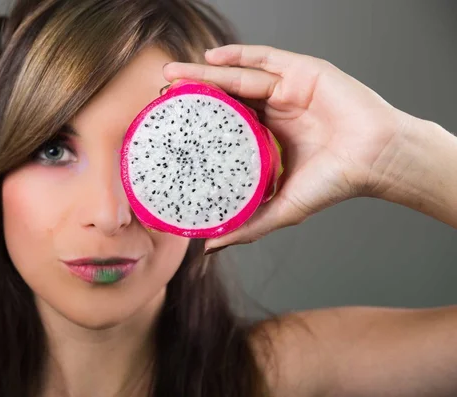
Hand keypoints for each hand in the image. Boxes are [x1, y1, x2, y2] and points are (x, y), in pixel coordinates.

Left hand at [163, 44, 410, 250]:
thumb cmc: (335, 183)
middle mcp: (275, 109)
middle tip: (162, 90)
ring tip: (173, 73)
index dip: (197, 121)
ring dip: (204, 72)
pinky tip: (210, 57)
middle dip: (193, 91)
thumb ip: (247, 224)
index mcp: (269, 136)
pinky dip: (238, 54)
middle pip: (226, 95)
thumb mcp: (281, 208)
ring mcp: (288, 89)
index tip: (170, 123)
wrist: (376, 161)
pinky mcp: (303, 71)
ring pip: (239, 76)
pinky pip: (265, 58)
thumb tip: (209, 248)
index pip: (225, 122)